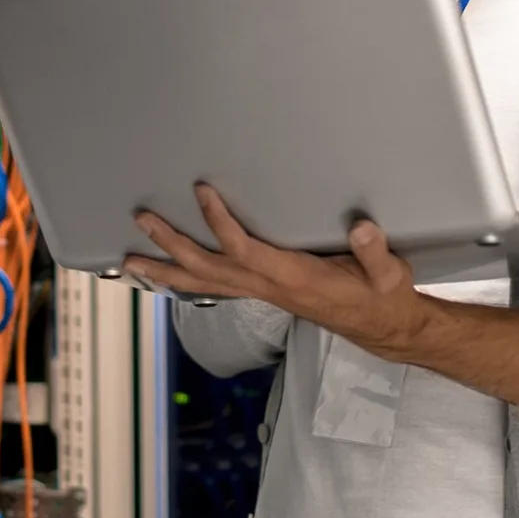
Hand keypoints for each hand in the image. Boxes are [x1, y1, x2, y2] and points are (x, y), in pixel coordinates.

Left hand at [123, 184, 428, 359]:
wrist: (382, 327)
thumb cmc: (382, 297)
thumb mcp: (389, 275)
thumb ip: (375, 253)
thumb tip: (363, 227)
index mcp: (293, 279)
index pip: (244, 250)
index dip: (220, 222)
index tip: (202, 190)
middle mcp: (269, 288)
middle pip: (208, 269)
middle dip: (172, 246)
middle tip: (141, 220)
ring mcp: (262, 294)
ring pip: (204, 284)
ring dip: (165, 270)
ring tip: (129, 259)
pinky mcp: (263, 293)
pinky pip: (214, 288)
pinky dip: (184, 280)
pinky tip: (164, 274)